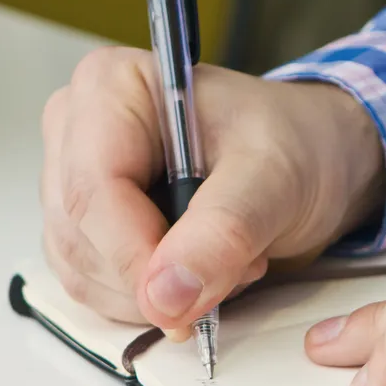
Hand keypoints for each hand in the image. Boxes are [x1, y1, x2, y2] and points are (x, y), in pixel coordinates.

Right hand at [40, 46, 383, 332]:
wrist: (310, 161)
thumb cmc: (294, 144)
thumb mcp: (275, 179)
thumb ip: (224, 230)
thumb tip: (164, 293)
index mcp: (112, 86)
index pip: (91, 189)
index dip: (132, 255)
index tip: (184, 299)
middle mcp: (78, 128)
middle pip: (79, 234)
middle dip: (156, 274)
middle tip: (237, 262)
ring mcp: (75, 179)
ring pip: (82, 271)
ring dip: (157, 293)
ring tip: (228, 259)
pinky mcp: (88, 226)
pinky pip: (94, 287)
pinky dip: (150, 299)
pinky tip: (200, 272)